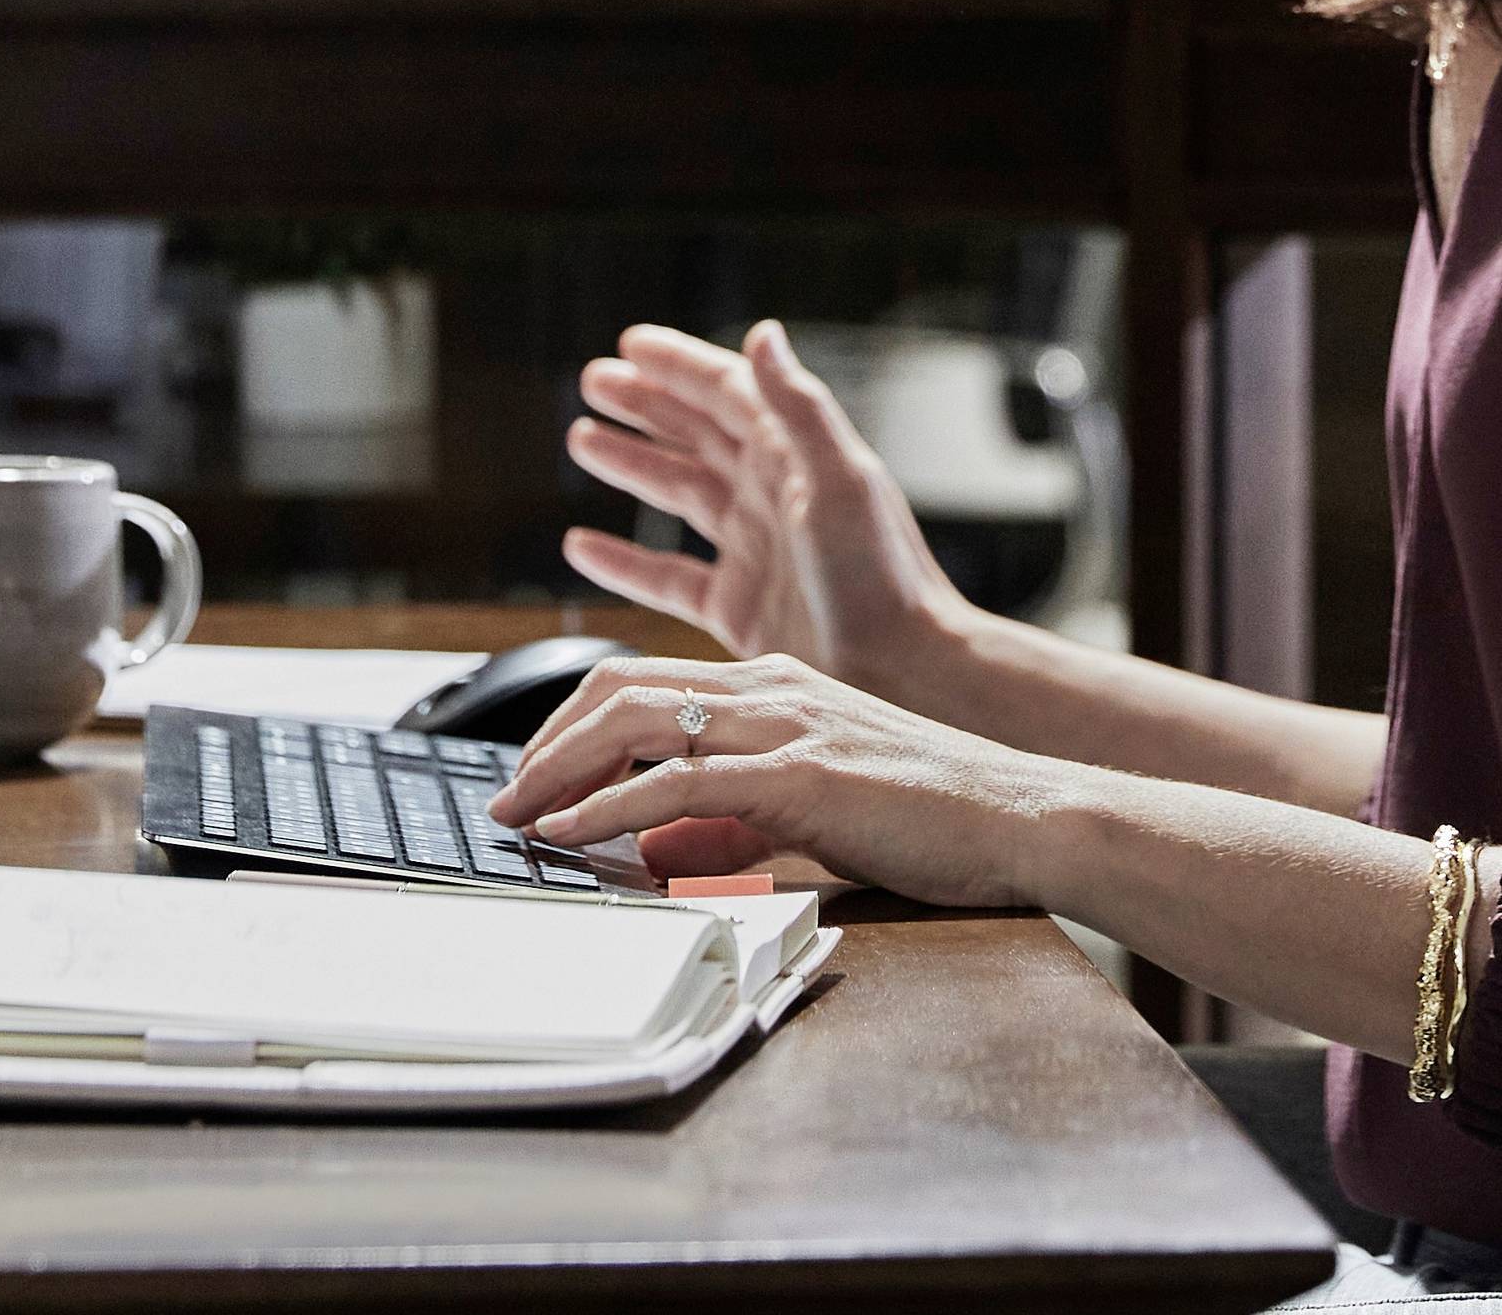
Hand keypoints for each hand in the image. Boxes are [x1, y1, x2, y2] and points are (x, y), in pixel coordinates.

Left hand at [487, 651, 1063, 910]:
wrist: (1021, 815)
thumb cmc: (934, 817)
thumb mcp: (816, 804)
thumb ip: (738, 814)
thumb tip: (658, 845)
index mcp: (773, 685)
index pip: (641, 681)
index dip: (575, 721)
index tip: (535, 766)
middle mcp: (767, 690)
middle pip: (617, 689)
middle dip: (547, 741)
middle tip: (506, 794)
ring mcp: (780, 725)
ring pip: (632, 722)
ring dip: (559, 770)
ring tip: (518, 813)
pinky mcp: (795, 774)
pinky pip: (676, 783)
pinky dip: (611, 806)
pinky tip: (576, 832)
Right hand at [561, 318, 971, 701]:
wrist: (907, 676)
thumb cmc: (881, 577)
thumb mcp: (839, 480)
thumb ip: (798, 406)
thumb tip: (762, 332)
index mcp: (794, 457)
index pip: (727, 393)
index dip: (680, 365)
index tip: (631, 342)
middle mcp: (771, 496)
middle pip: (696, 434)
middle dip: (645, 404)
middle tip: (593, 380)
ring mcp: (752, 552)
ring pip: (677, 494)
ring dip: (631, 464)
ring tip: (581, 439)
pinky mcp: (737, 610)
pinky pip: (665, 578)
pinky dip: (623, 562)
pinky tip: (581, 548)